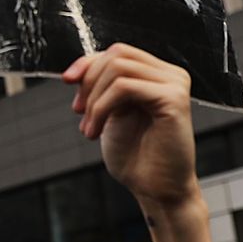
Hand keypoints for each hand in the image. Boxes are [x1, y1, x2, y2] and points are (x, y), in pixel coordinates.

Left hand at [62, 44, 198, 213]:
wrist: (155, 189)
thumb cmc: (136, 157)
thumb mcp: (111, 113)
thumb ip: (103, 88)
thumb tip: (79, 68)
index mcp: (159, 75)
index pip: (118, 52)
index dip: (88, 63)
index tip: (67, 81)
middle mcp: (171, 75)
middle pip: (117, 54)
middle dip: (89, 82)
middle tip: (79, 113)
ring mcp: (175, 84)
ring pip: (118, 69)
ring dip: (94, 100)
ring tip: (88, 129)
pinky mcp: (173, 99)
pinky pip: (125, 87)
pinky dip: (102, 107)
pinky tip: (95, 132)